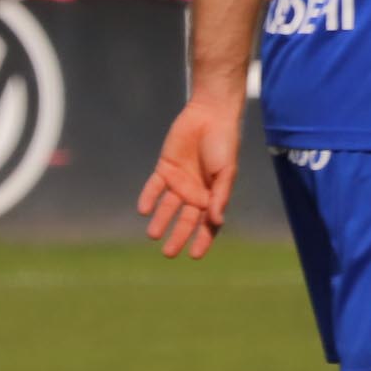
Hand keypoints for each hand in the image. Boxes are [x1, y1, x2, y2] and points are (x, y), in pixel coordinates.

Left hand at [138, 96, 242, 258]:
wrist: (210, 114)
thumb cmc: (224, 143)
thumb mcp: (226, 172)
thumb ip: (220, 197)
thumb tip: (217, 221)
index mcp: (212, 195)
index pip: (208, 224)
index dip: (202, 240)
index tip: (194, 255)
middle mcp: (195, 192)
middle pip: (185, 220)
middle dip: (178, 236)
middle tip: (168, 253)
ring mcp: (179, 181)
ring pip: (167, 207)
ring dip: (160, 221)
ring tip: (153, 234)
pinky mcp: (164, 169)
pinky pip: (154, 187)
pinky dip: (148, 198)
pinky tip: (144, 210)